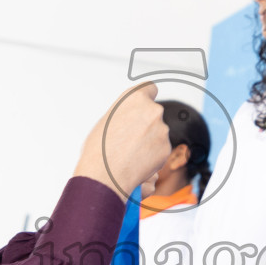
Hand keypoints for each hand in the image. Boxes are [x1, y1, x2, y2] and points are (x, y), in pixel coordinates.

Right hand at [73, 83, 171, 199]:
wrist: (104, 176)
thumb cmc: (98, 150)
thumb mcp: (105, 121)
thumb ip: (123, 114)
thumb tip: (129, 117)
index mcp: (134, 98)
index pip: (149, 88)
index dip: (146, 98)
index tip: (144, 104)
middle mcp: (152, 110)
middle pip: (154, 113)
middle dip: (146, 124)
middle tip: (130, 138)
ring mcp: (162, 130)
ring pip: (158, 133)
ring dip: (149, 141)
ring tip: (130, 154)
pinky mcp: (166, 148)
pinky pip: (161, 150)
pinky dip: (153, 156)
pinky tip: (137, 162)